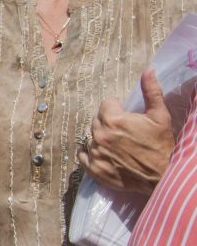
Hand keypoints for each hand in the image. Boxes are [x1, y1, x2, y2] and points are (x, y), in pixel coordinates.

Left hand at [80, 70, 177, 195]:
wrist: (162, 175)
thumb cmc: (161, 144)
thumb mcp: (160, 116)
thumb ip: (151, 92)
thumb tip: (148, 71)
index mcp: (113, 120)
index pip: (106, 104)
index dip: (117, 109)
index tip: (126, 116)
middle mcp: (99, 135)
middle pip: (96, 120)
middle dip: (107, 122)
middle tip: (123, 131)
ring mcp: (94, 153)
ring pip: (88, 136)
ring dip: (98, 136)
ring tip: (115, 142)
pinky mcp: (93, 169)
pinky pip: (82, 155)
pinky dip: (89, 152)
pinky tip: (102, 152)